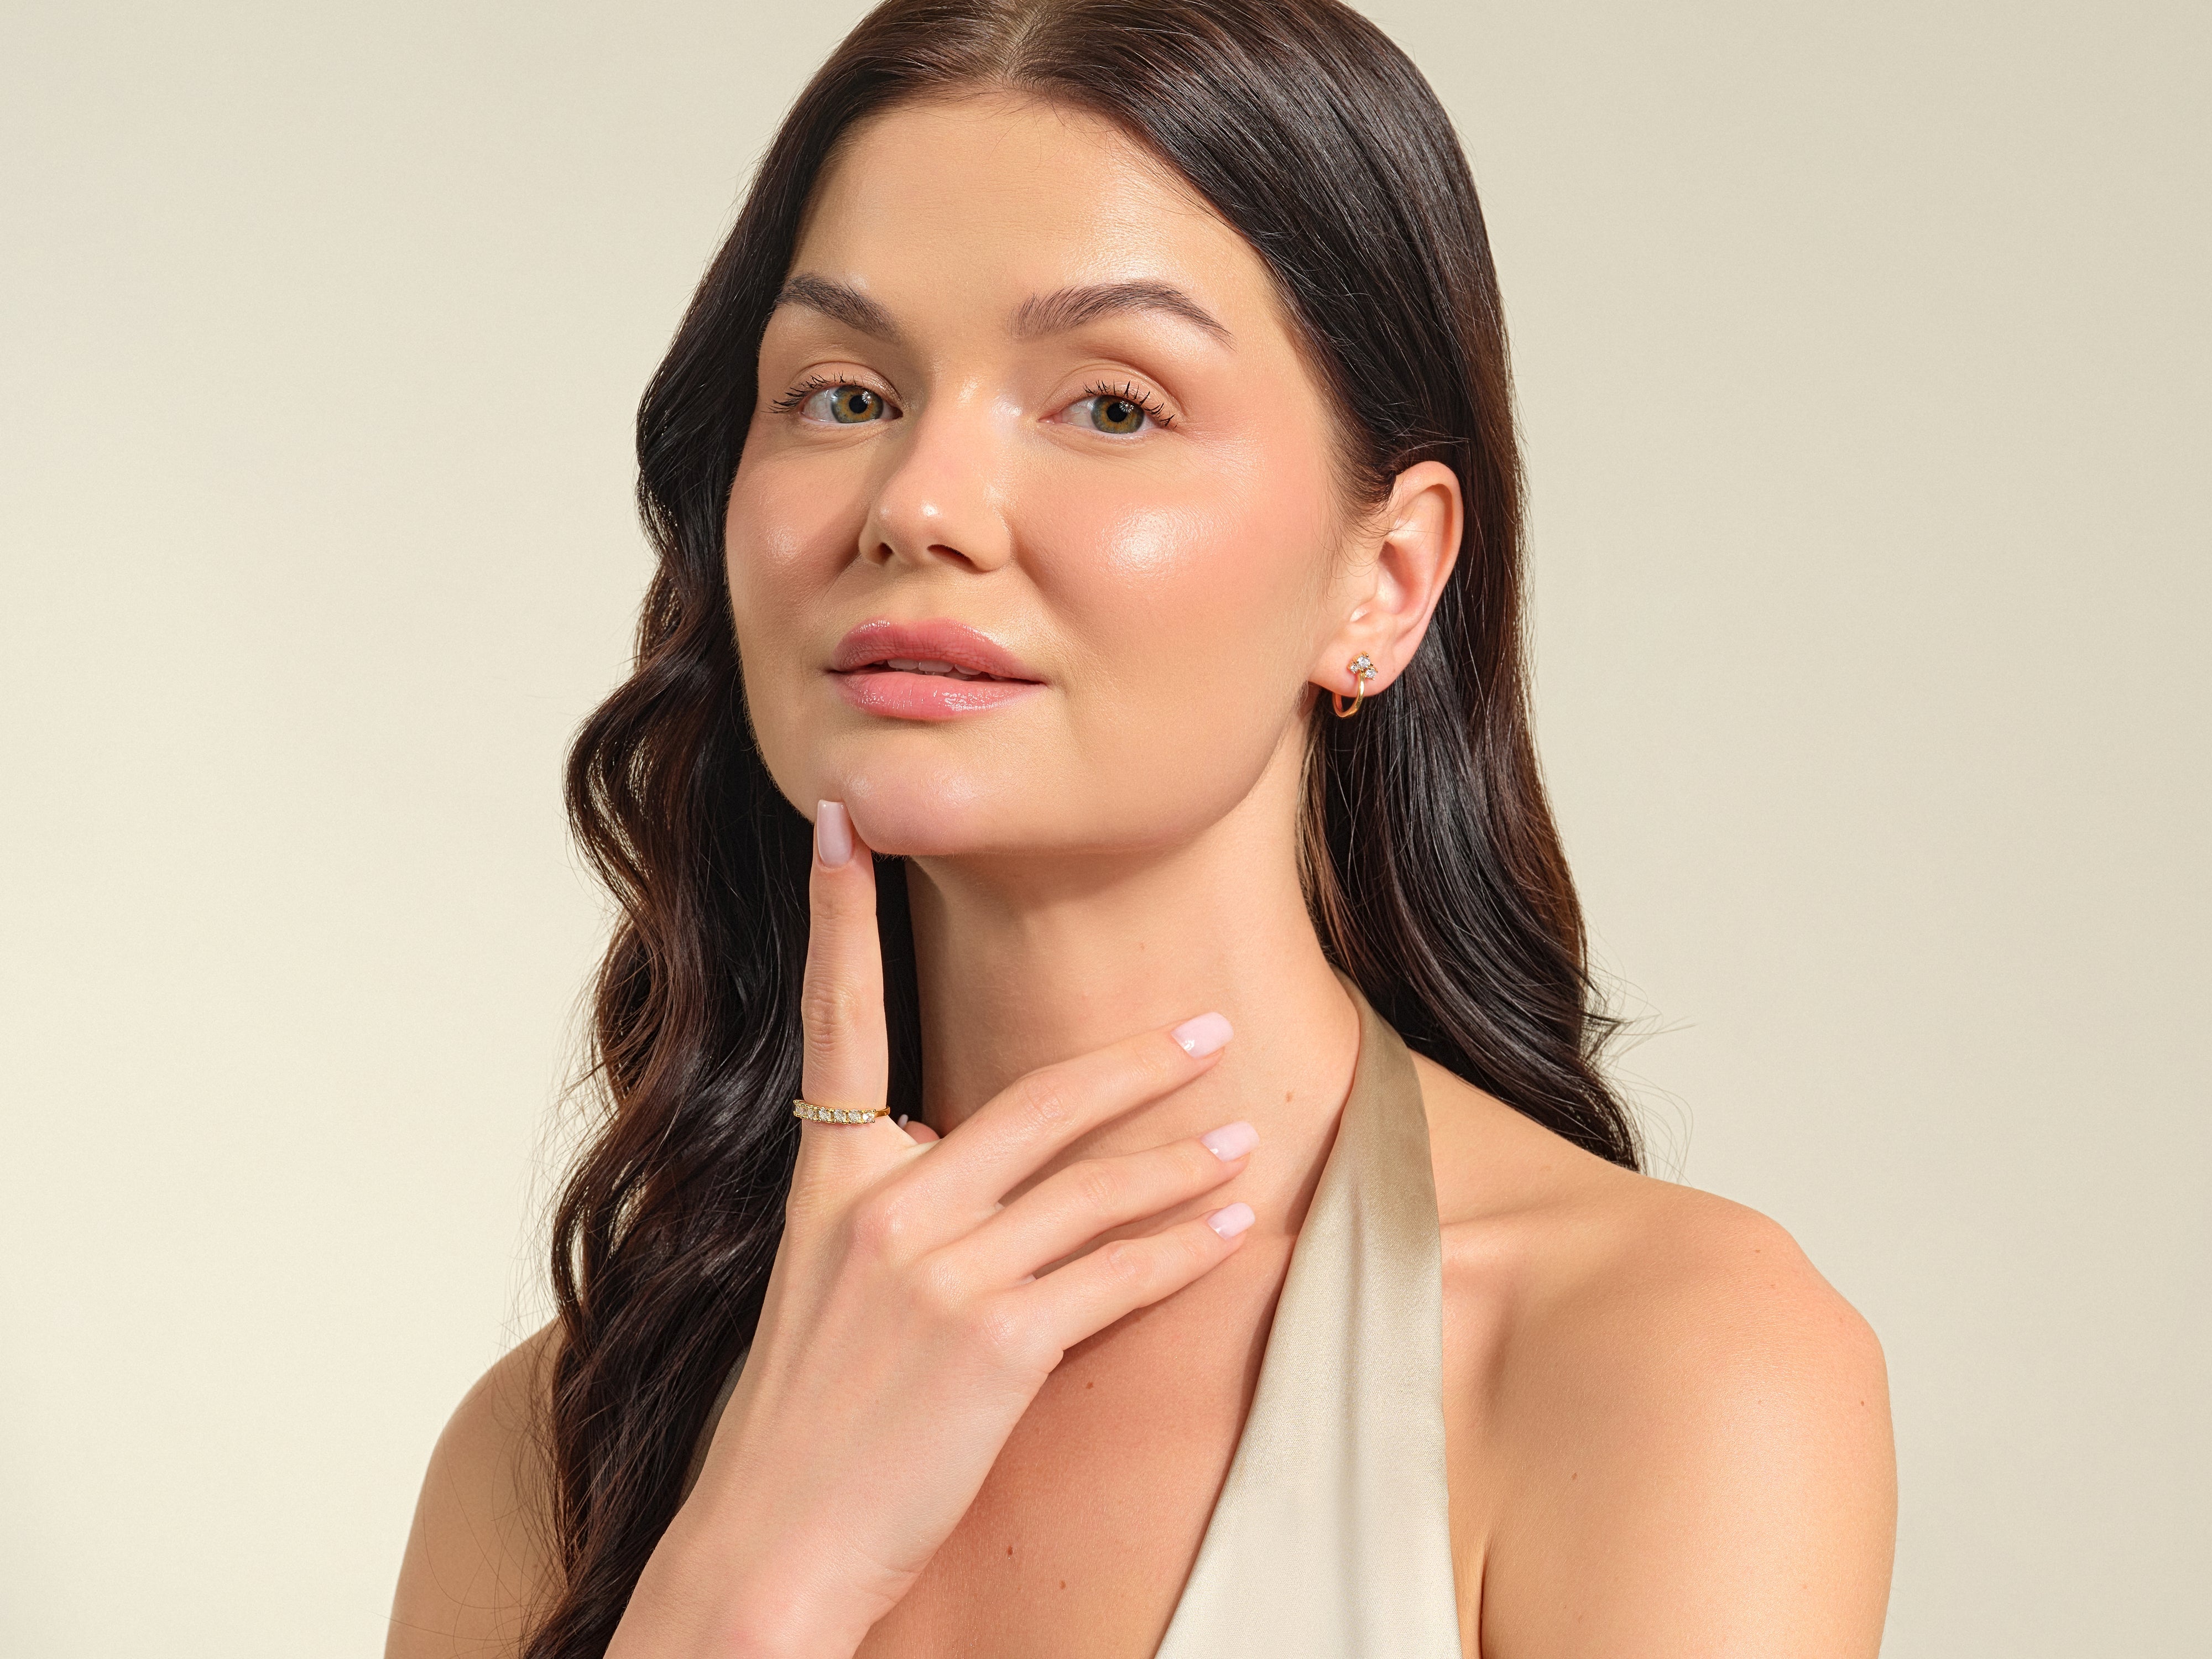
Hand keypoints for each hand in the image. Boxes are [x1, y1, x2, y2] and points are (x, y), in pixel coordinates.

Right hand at [607, 800, 1256, 1658]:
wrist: (770, 1543)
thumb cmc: (801, 1422)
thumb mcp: (823, 1285)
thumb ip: (887, 1205)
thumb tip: (951, 1152)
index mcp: (826, 1182)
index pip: (838, 1020)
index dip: (840, 914)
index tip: (848, 821)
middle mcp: (882, 1204)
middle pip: (1033, 1102)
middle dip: (1133, 1064)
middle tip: (1206, 1026)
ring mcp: (940, 1269)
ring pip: (1095, 1187)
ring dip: (1184, 1160)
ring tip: (1245, 1136)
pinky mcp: (996, 1341)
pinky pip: (1118, 1276)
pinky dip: (1185, 1249)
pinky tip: (1232, 1227)